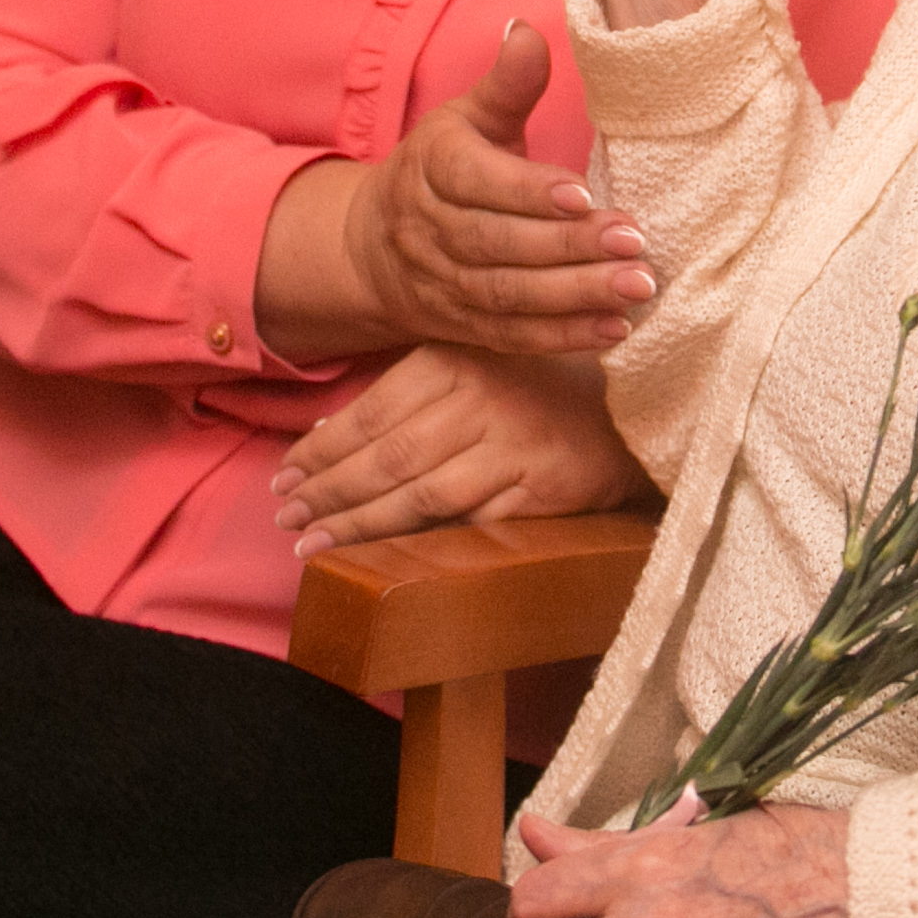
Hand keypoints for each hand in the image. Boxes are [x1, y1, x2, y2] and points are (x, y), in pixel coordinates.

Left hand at [273, 343, 652, 556]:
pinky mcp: (542, 489)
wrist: (633, 405)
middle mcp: (480, 399)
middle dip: (327, 493)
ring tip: (313, 545)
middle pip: (385, 458)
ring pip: (419, 496)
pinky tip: (385, 558)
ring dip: (359, 525)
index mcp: (453, 359)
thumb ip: (403, 395)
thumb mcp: (468, 366)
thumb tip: (324, 437)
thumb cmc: (535, 385)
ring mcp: (513, 446)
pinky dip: (422, 545)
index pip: (369, 413)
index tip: (284, 478)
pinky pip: (469, 525)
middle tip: (286, 518)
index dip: (320, 452)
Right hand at [285, 21, 653, 361]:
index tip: (585, 194)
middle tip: (636, 244)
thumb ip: (506, 83)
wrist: (373, 248)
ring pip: (508, 295)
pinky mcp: (463, 326)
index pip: (477, 182)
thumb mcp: (466, 119)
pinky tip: (614, 328)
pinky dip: (564, 337)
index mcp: (432, 168)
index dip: (529, 192)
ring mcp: (444, 284)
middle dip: (569, 247)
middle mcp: (431, 229)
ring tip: (637, 287)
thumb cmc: (440, 169)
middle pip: (499, 244)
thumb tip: (528, 29)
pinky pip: (513, 336)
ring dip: (575, 296)